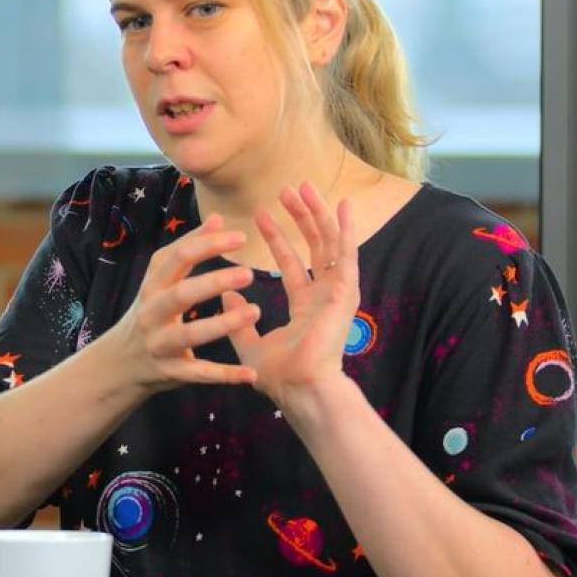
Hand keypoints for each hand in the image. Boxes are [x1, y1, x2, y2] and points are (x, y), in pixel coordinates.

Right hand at [106, 213, 261, 393]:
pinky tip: (251, 374)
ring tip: (255, 312)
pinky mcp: (170, 371)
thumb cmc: (150, 311)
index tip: (241, 236)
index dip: (208, 245)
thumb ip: (188, 249)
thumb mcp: (161, 279)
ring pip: (190, 334)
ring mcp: (159, 343)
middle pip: (181, 294)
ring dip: (223, 324)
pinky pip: (199, 374)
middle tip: (249, 272)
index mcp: (152, 285)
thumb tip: (217, 218)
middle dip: (213, 282)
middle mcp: (151, 313)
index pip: (178, 257)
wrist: (119, 362)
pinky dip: (225, 375)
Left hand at [225, 182, 360, 410]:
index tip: (260, 215)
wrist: (300, 388)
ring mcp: (337, 293)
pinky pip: (348, 254)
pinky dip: (347, 229)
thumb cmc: (279, 375)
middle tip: (288, 190)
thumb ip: (239, 317)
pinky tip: (344, 206)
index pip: (293, 264)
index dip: (278, 239)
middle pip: (315, 247)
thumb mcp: (250, 342)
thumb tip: (228, 293)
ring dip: (318, 215)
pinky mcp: (345, 292)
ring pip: (330, 244)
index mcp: (306, 308)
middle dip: (301, 218)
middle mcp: (324, 296)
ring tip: (305, 188)